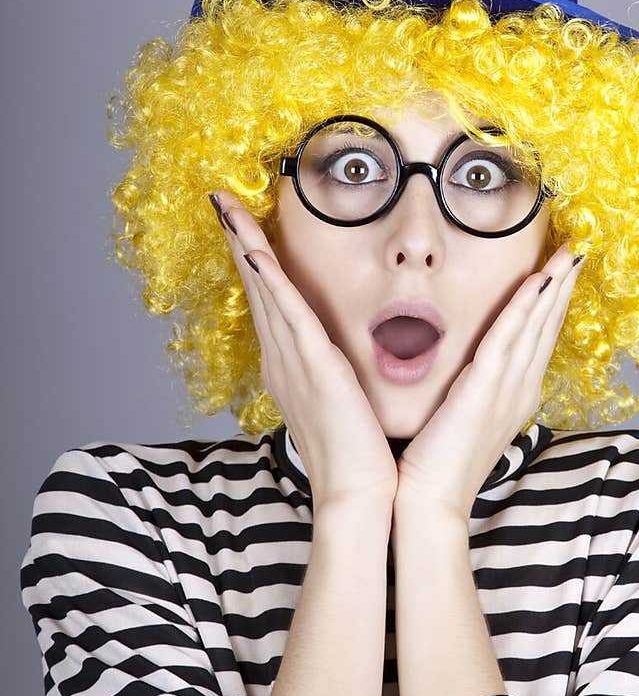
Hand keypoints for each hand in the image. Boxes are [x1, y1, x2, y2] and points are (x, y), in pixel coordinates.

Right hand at [209, 191, 398, 512]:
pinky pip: (285, 313)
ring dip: (244, 247)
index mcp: (291, 367)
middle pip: (257, 288)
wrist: (359, 494)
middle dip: (239, 242)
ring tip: (228, 208)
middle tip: (222, 201)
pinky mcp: (310, 365)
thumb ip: (339, 374)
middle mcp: (282, 360)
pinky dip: (268, 280)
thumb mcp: (345, 403)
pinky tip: (255, 251)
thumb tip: (346, 358)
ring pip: (264, 292)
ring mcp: (292, 361)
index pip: (269, 303)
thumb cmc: (358, 454)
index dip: (253, 262)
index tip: (243, 227)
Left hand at [394, 241, 585, 517]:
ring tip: (571, 251)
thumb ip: (470, 389)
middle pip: (547, 325)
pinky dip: (524, 307)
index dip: (553, 300)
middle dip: (564, 284)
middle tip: (580, 246)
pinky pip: (508, 338)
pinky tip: (537, 279)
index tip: (564, 267)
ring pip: (536, 325)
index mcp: (514, 395)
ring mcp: (506, 390)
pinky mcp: (484, 390)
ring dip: (554, 285)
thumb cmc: (436, 465)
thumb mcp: (461, 419)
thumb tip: (466, 368)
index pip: (540, 337)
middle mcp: (519, 389)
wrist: (427, 504)